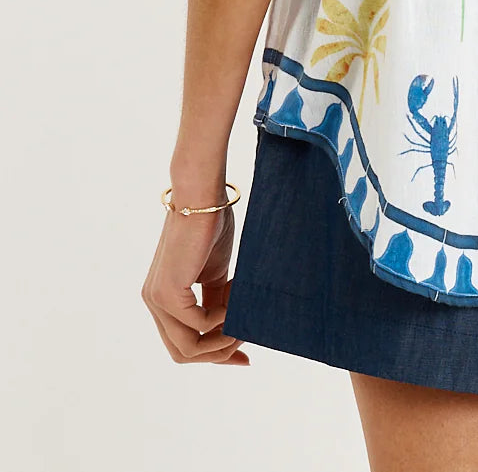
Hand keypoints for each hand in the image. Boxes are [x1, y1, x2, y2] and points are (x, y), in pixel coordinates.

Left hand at [142, 202, 248, 365]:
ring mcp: (156, 299)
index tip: (244, 357)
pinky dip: (222, 320)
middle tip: (247, 342)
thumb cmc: (211, 226)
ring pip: (187, 348)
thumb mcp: (215, 274)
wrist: (203, 196)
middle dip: (217, 354)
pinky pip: (198, 324)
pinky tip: (236, 300)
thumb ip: (214, 302)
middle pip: (183, 353)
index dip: (213, 355)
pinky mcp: (167, 292)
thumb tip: (227, 330)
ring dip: (221, 341)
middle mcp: (153, 302)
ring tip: (245, 322)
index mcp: (162, 298)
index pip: (183, 343)